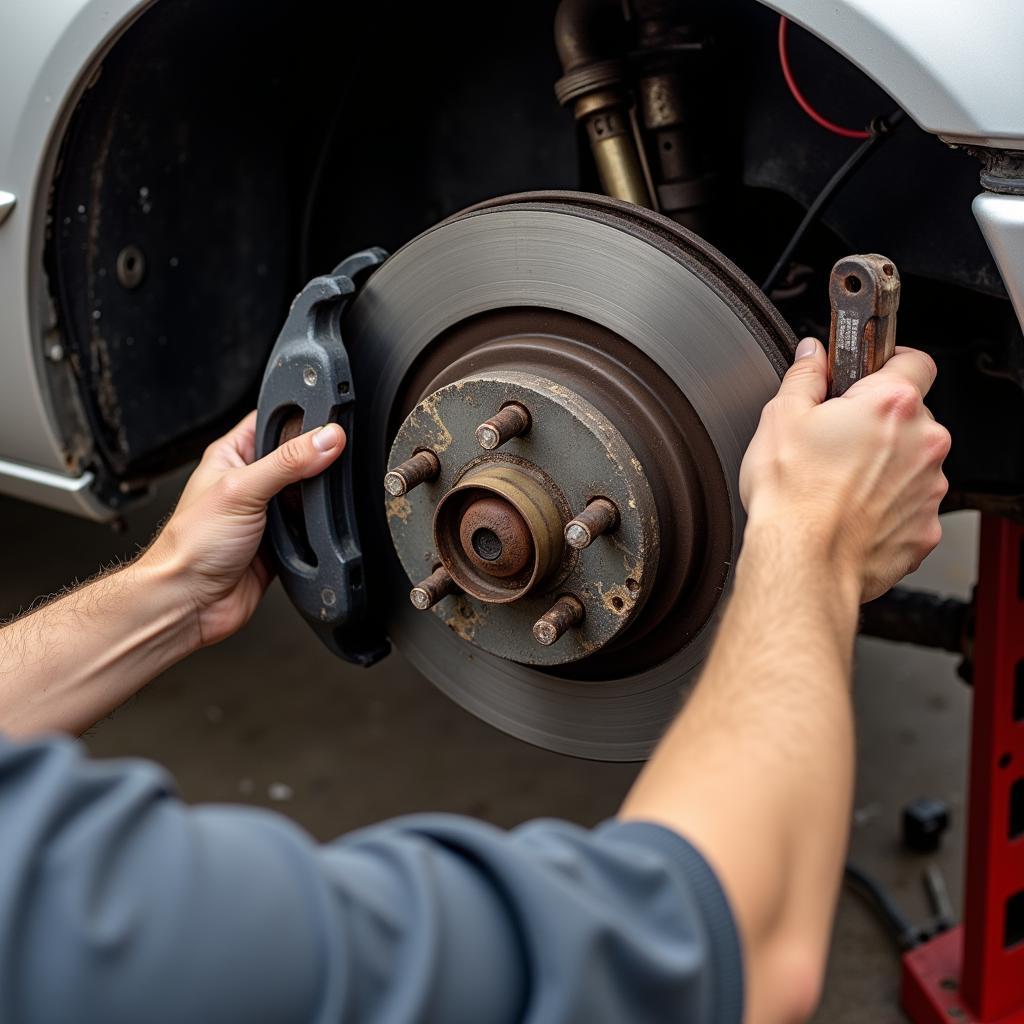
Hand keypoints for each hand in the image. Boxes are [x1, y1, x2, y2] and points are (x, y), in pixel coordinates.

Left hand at [140, 412, 345, 647]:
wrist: (191, 602)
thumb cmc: (191, 546)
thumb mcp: (242, 489)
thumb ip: (288, 462)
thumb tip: (327, 439)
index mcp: (231, 455)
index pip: (272, 420)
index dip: (301, 416)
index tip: (330, 418)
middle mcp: (250, 482)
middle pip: (298, 457)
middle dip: (317, 459)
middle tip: (335, 457)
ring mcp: (266, 513)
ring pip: (308, 494)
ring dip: (318, 498)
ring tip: (324, 495)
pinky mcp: (281, 542)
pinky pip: (311, 528)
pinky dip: (319, 529)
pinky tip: (320, 526)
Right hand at [739, 338, 950, 600]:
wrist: (802, 562)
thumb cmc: (792, 495)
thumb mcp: (781, 417)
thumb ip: (805, 375)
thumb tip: (811, 355)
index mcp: (891, 404)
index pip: (913, 361)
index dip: (889, 364)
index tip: (869, 376)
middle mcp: (923, 442)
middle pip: (911, 417)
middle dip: (880, 424)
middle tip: (836, 441)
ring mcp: (929, 488)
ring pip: (912, 464)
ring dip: (885, 467)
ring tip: (838, 484)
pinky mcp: (925, 529)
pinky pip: (909, 508)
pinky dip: (887, 508)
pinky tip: (850, 514)